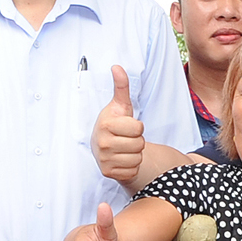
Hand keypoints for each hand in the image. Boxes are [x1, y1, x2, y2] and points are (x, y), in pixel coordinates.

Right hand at [92, 64, 146, 186]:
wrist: (102, 145)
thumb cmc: (114, 123)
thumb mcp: (120, 105)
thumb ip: (121, 87)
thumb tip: (117, 67)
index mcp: (106, 124)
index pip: (138, 128)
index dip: (137, 126)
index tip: (127, 126)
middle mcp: (102, 143)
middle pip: (139, 144)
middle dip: (137, 141)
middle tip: (126, 138)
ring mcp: (104, 159)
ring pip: (137, 158)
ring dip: (135, 154)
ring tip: (124, 148)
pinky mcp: (108, 172)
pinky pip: (132, 170)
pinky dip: (131, 166)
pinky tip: (122, 159)